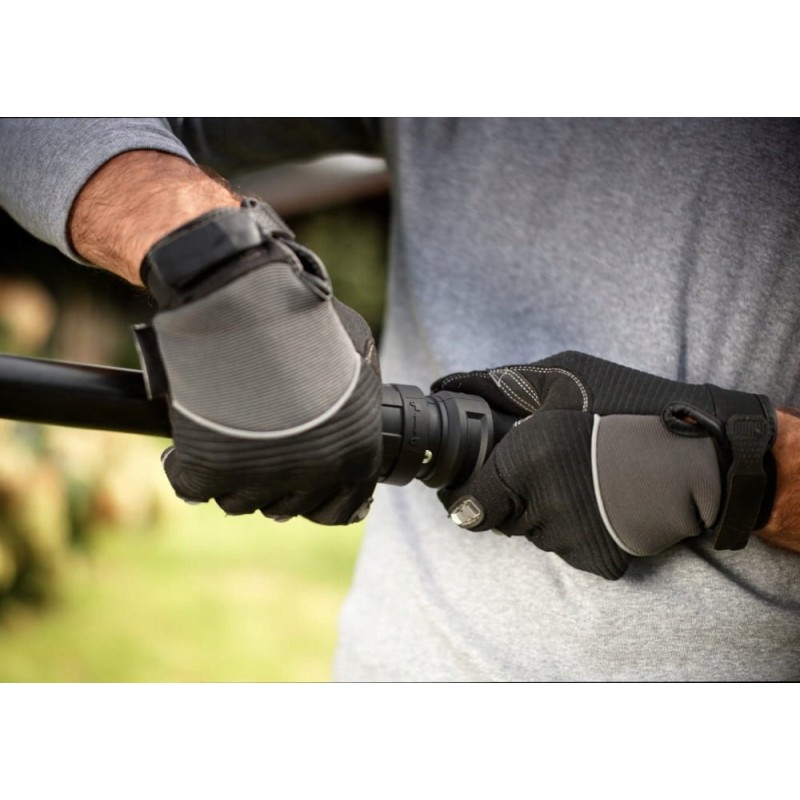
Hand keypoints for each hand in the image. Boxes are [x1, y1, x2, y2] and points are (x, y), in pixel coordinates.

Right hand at [135, 198, 381, 524]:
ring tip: (224, 442)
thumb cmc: (305, 321)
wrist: (245, 305)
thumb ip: (359, 395)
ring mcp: (258, 479)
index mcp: (354, 456)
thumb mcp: (358, 355)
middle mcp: (311, 478)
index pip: (341, 508)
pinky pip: (193, 486)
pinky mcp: (207, 470)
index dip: (320, 496)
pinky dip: (186, 468)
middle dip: (274, 483)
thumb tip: (354, 402)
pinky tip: (187, 446)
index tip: (302, 481)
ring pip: (239, 501)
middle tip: (259, 454)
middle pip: (286, 506)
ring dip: (232, 478)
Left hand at [433, 351, 776, 578]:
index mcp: (523, 467)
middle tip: (548, 468)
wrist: (695, 456)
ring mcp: (569, 542)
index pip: (466, 507)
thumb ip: (496, 387)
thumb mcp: (558, 377)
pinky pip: (571, 548)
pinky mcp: (597, 562)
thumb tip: (446, 388)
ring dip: (547, 512)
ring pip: (538, 534)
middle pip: (503, 519)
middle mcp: (540, 512)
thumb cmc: (624, 407)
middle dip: (513, 495)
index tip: (466, 487)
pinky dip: (578, 530)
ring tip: (581, 480)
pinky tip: (601, 502)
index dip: (465, 495)